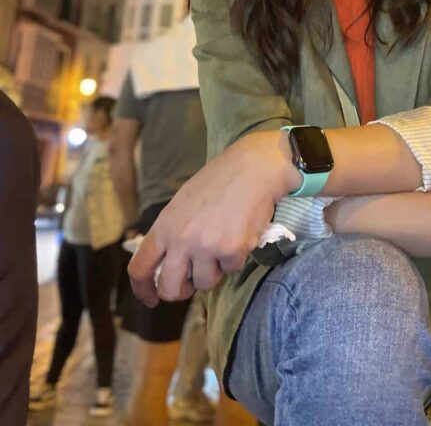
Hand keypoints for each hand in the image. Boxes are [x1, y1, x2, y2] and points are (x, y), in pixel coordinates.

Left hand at [128, 130, 299, 307]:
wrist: (253, 167)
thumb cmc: (219, 181)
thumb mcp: (183, 204)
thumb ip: (172, 233)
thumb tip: (168, 264)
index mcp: (164, 226)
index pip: (140, 268)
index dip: (143, 290)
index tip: (152, 299)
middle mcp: (181, 240)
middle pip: (170, 288)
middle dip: (181, 292)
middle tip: (192, 283)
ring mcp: (206, 247)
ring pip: (205, 283)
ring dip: (215, 271)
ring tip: (223, 244)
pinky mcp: (232, 250)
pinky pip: (232, 270)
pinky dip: (237, 258)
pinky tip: (241, 234)